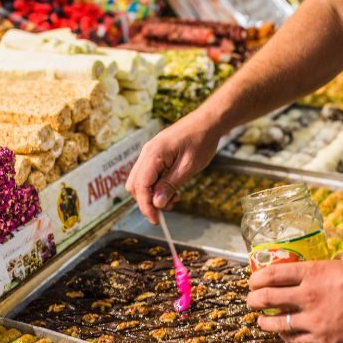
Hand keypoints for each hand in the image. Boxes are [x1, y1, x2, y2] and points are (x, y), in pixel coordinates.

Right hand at [126, 108, 221, 223]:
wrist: (207, 122)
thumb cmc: (200, 141)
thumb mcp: (188, 167)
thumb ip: (170, 185)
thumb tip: (156, 204)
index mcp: (153, 154)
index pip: (140, 186)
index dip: (146, 206)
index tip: (156, 220)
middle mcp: (146, 153)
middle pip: (135, 185)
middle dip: (147, 201)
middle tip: (166, 209)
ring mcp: (149, 153)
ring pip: (139, 181)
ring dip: (152, 194)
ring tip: (174, 197)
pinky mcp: (155, 155)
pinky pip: (148, 175)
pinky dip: (156, 186)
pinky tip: (173, 188)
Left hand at [247, 250, 342, 342]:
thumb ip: (335, 260)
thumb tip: (333, 260)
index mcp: (311, 272)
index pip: (272, 274)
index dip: (257, 278)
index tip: (252, 280)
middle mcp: (307, 295)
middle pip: (268, 298)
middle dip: (254, 299)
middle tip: (250, 300)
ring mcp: (314, 318)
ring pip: (277, 323)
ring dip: (264, 322)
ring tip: (260, 321)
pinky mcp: (323, 338)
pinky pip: (296, 339)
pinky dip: (285, 336)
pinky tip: (282, 334)